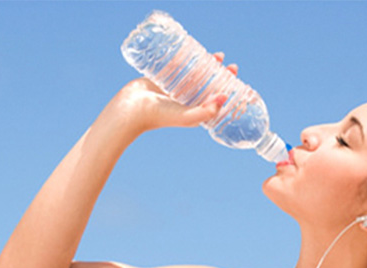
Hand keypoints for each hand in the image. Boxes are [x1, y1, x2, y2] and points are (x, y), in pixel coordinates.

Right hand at [108, 52, 238, 134]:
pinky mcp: (163, 78)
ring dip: (206, 65)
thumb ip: (206, 111)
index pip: (214, 97)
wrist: (131, 109)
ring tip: (217, 56)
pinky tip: (195, 52)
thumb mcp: (187, 117)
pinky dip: (188, 59)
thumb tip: (225, 97)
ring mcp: (174, 88)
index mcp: (193, 110)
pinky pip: (179, 67)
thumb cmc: (159, 116)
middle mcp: (185, 100)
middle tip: (229, 64)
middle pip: (207, 84)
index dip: (226, 87)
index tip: (234, 76)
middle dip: (219, 74)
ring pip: (195, 74)